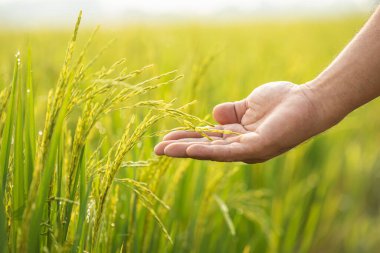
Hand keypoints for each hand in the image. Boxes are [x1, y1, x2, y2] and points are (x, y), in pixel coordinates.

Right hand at [154, 81, 339, 162]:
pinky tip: (192, 150)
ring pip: (213, 152)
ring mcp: (249, 149)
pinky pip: (230, 152)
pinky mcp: (258, 147)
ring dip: (188, 151)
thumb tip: (212, 114)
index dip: (185, 138)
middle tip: (156, 150)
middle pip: (205, 148)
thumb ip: (231, 111)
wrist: (308, 101)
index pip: (206, 138)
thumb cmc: (282, 102)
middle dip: (180, 148)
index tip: (165, 138)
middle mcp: (240, 146)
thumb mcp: (249, 105)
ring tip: (166, 150)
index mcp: (237, 136)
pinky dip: (209, 151)